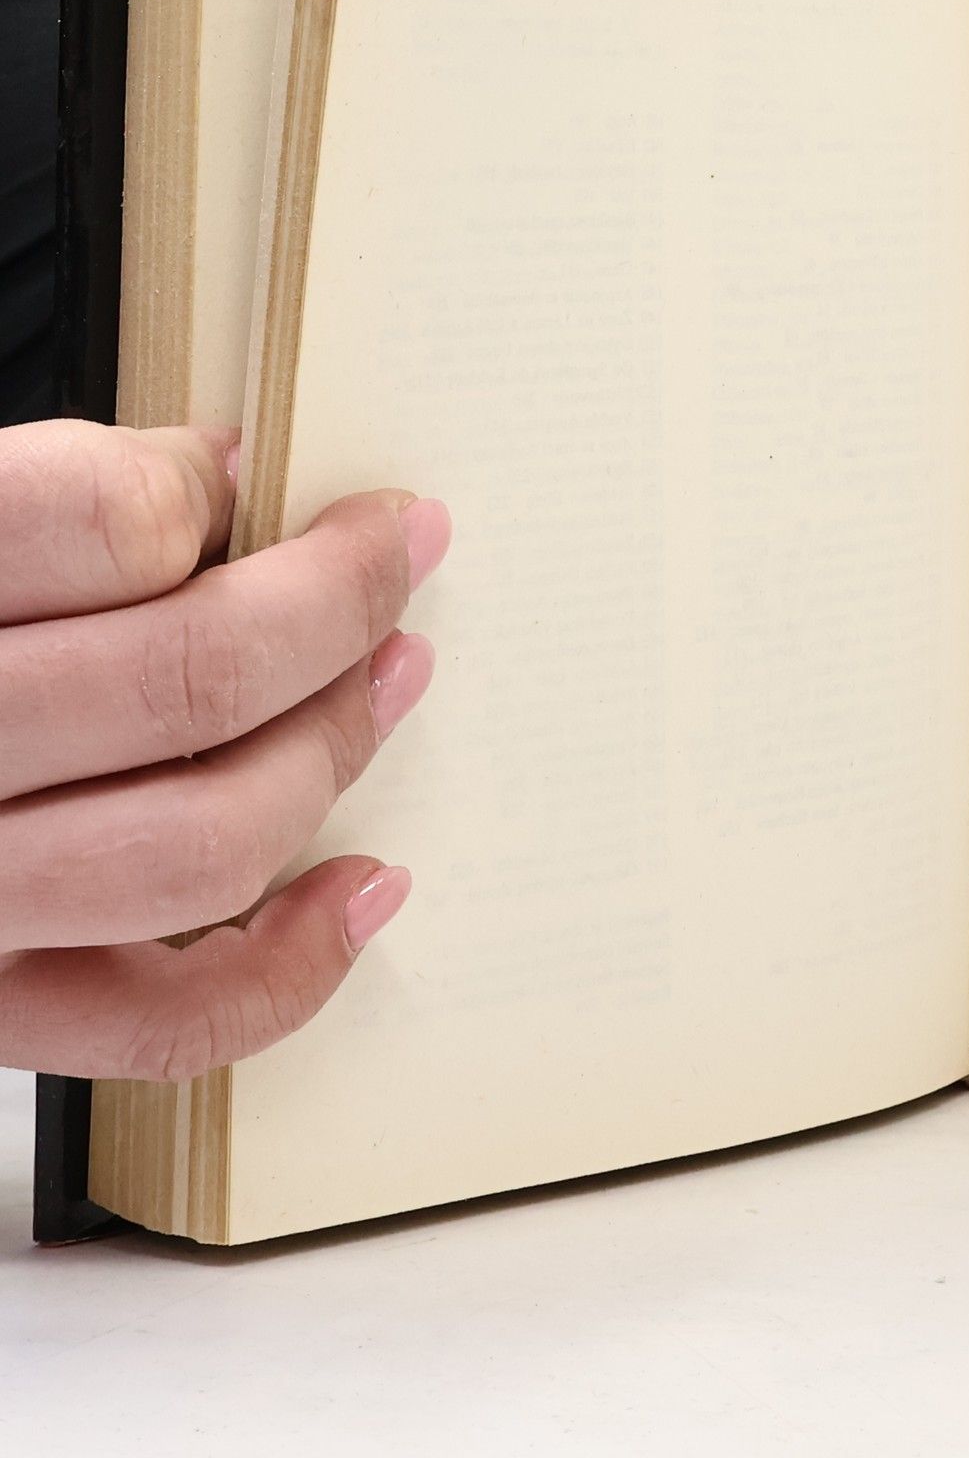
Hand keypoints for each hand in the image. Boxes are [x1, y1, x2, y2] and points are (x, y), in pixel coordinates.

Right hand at [0, 421, 447, 1079]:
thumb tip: (214, 474)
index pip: (101, 523)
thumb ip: (33, 496)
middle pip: (191, 681)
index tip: (252, 474)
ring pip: (203, 843)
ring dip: (335, 747)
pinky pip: (161, 1027)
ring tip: (395, 670)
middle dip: (337, 605)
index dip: (207, 488)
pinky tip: (365, 885)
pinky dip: (292, 968)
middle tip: (399, 548)